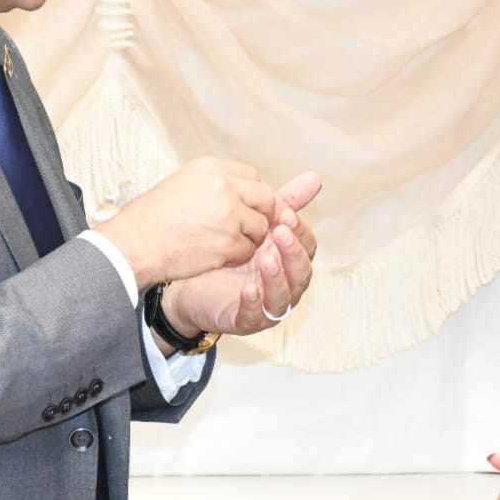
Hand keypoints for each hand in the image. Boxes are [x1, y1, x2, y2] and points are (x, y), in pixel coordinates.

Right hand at [96, 157, 277, 286]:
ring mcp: (228, 215)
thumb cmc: (151, 219)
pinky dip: (238, 256)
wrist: (134, 245)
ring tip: (230, 242)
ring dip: (250, 237)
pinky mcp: (228, 242)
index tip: (245, 205)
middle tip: (249, 226)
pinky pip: (249, 250)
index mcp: (211, 168)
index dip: (251, 194)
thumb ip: (214, 183)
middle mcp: (223, 187)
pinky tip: (221, 256)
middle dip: (261, 213)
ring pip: (260, 226)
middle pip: (265, 197)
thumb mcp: (182, 183)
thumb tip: (239, 190)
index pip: (252, 175)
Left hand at [154, 171, 320, 347]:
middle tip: (279, 233)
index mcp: (288, 262)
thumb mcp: (252, 226)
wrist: (185, 281)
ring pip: (284, 297)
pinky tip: (248, 288)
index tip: (284, 213)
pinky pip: (256, 316)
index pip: (307, 246)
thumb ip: (283, 205)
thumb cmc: (225, 254)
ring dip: (278, 277)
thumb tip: (314, 177)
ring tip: (266, 258)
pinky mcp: (246, 321)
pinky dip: (255, 303)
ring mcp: (267, 306)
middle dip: (293, 253)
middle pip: (302, 273)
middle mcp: (284, 285)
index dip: (299, 230)